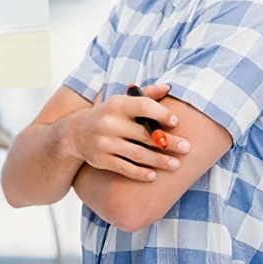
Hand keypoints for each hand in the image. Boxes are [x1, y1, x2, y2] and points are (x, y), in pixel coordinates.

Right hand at [66, 84, 191, 181]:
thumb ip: (146, 94)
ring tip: (176, 164)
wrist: (75, 133)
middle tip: (187, 147)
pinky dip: (140, 173)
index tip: (176, 121)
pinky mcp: (101, 160)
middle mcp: (110, 123)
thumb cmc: (108, 114)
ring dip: (159, 160)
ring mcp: (105, 143)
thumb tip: (169, 87)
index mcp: (117, 104)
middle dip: (168, 142)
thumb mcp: (122, 101)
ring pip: (137, 154)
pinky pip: (124, 168)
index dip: (160, 113)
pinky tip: (153, 176)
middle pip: (144, 134)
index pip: (142, 106)